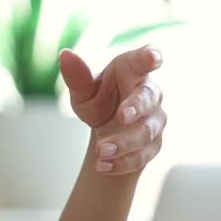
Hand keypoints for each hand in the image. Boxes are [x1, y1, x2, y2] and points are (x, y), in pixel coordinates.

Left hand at [59, 45, 165, 175]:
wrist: (105, 132)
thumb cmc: (98, 100)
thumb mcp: (83, 91)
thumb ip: (77, 76)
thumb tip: (65, 54)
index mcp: (132, 71)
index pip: (144, 59)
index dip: (150, 56)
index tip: (153, 57)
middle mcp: (149, 93)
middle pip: (148, 98)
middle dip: (136, 107)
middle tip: (122, 116)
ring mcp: (155, 120)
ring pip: (146, 131)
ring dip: (124, 143)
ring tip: (101, 151)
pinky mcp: (153, 145)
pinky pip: (142, 155)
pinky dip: (122, 162)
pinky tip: (103, 165)